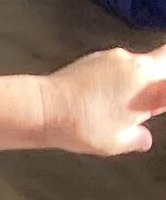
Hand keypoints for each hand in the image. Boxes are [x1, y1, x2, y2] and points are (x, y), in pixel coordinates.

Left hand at [45, 45, 165, 156]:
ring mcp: (115, 57)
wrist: (44, 108)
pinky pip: (116, 66)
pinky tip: (100, 98)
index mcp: (149, 83)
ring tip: (115, 106)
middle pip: (160, 61)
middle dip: (158, 79)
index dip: (164, 90)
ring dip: (135, 80)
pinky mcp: (96, 57)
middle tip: (148, 101)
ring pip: (136, 65)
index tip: (158, 102)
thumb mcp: (116, 142)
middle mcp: (135, 64)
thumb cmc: (82, 126)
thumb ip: (136, 138)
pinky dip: (115, 78)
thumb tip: (143, 140)